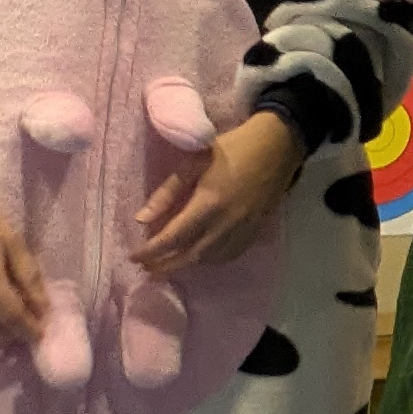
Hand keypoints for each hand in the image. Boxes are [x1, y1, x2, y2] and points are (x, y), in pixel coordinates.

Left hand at [137, 107, 298, 275]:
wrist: (278, 143)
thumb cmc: (232, 147)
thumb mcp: (193, 162)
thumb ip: (167, 192)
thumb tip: (141, 219)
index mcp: (208, 204)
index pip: (172, 238)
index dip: (150, 252)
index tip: (134, 257)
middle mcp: (226, 222)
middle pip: (191, 256)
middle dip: (166, 266)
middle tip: (147, 269)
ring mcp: (244, 228)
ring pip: (211, 259)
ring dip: (188, 265)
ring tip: (170, 264)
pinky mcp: (257, 228)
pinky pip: (232, 254)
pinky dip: (212, 260)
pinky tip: (202, 256)